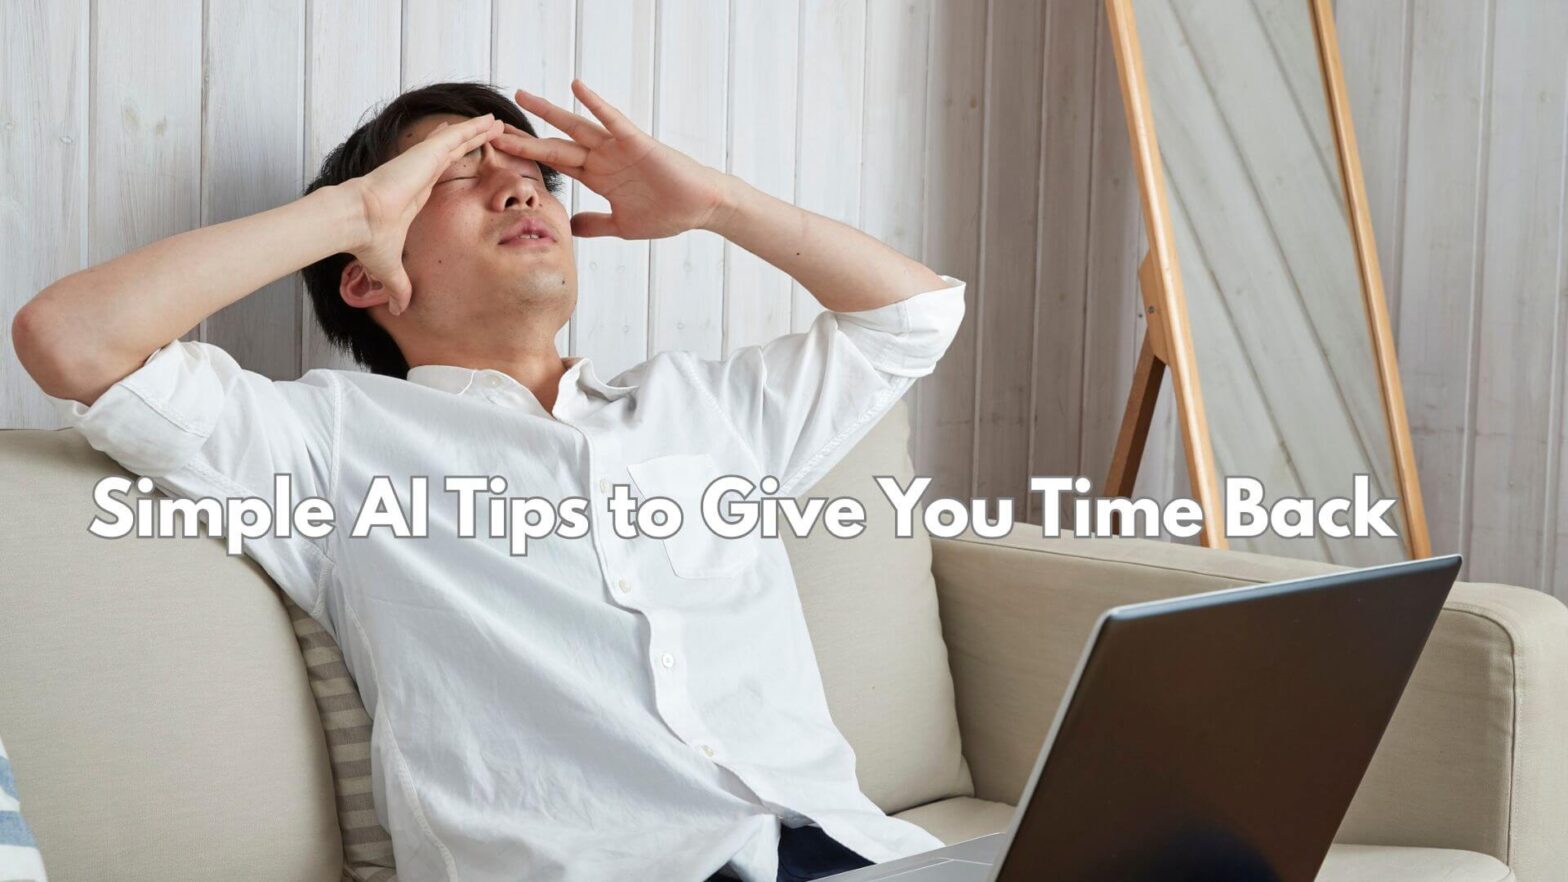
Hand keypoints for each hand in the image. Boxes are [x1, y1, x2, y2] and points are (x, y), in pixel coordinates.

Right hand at [343, 113, 502, 314]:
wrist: (356, 221)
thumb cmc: (368, 239)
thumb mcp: (390, 266)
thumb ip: (399, 284)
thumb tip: (400, 309)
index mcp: (417, 192)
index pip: (442, 173)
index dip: (457, 164)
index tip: (469, 158)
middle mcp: (421, 172)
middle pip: (454, 152)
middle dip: (472, 141)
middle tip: (492, 133)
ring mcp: (423, 161)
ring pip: (457, 139)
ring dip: (477, 129)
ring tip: (497, 120)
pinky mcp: (425, 154)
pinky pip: (455, 135)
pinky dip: (473, 126)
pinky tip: (489, 120)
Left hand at [503, 80, 729, 239]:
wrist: (699, 208)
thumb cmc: (667, 214)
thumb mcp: (622, 225)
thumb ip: (595, 223)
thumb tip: (570, 228)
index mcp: (597, 178)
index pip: (554, 165)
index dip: (527, 158)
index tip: (499, 152)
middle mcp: (602, 159)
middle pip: (555, 144)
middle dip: (525, 137)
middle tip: (493, 126)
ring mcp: (616, 148)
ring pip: (575, 127)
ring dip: (549, 112)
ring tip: (523, 96)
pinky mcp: (636, 142)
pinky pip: (611, 119)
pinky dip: (594, 104)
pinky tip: (576, 88)